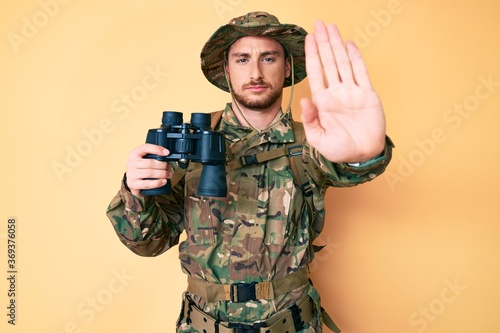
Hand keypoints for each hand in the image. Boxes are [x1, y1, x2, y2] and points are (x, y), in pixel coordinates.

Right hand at [125, 144, 171, 196]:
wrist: (131, 183)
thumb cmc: (140, 169)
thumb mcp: (143, 160)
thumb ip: (153, 156)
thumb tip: (167, 157)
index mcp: (134, 154)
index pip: (145, 148)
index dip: (157, 149)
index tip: (167, 152)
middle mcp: (131, 163)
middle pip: (150, 162)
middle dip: (163, 165)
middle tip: (169, 168)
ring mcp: (131, 174)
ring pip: (150, 173)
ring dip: (162, 174)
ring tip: (168, 175)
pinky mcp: (133, 184)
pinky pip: (147, 184)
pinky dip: (158, 182)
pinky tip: (163, 181)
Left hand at [300, 21, 386, 162]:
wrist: (362, 155)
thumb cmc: (338, 149)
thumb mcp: (318, 139)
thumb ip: (310, 120)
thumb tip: (304, 100)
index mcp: (323, 101)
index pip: (316, 72)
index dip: (312, 54)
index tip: (309, 38)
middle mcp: (336, 92)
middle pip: (328, 61)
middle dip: (323, 42)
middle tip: (319, 24)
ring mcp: (351, 91)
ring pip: (343, 62)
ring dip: (337, 45)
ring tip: (332, 28)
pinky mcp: (367, 94)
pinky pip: (361, 72)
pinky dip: (355, 58)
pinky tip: (349, 45)